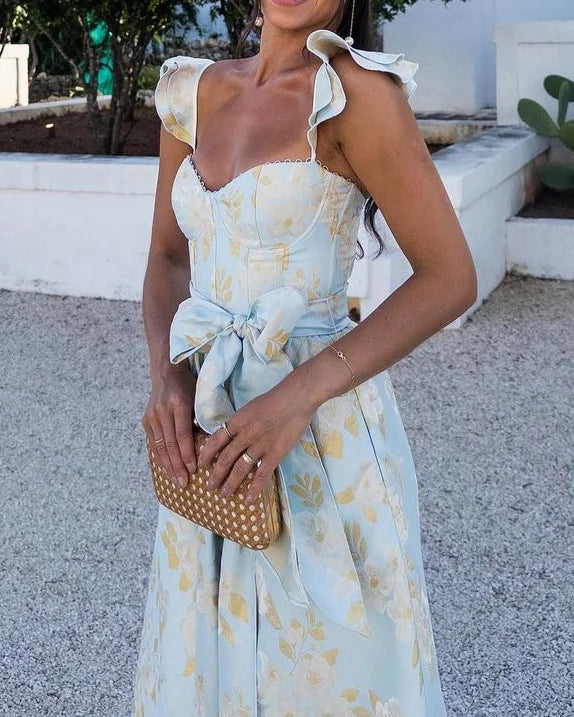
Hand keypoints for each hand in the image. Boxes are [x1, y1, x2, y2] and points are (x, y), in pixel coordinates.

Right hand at [141, 363, 196, 488]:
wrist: (166, 372)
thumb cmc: (188, 386)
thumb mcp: (198, 397)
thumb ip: (201, 418)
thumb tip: (209, 445)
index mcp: (178, 403)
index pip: (182, 434)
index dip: (187, 453)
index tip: (193, 469)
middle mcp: (162, 410)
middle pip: (170, 444)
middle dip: (177, 465)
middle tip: (184, 483)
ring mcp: (152, 416)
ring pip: (159, 446)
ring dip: (167, 465)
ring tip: (175, 480)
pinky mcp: (146, 420)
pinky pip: (153, 443)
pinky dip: (159, 457)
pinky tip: (165, 469)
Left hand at [197, 382, 317, 503]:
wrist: (296, 398)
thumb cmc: (275, 398)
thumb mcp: (251, 407)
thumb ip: (242, 421)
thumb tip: (233, 432)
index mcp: (237, 421)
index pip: (216, 440)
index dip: (206, 454)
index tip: (201, 465)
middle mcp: (245, 435)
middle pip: (225, 458)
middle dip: (216, 474)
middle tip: (209, 486)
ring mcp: (259, 446)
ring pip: (240, 469)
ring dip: (230, 484)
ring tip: (223, 494)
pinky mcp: (275, 453)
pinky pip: (262, 474)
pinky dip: (254, 489)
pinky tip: (248, 500)